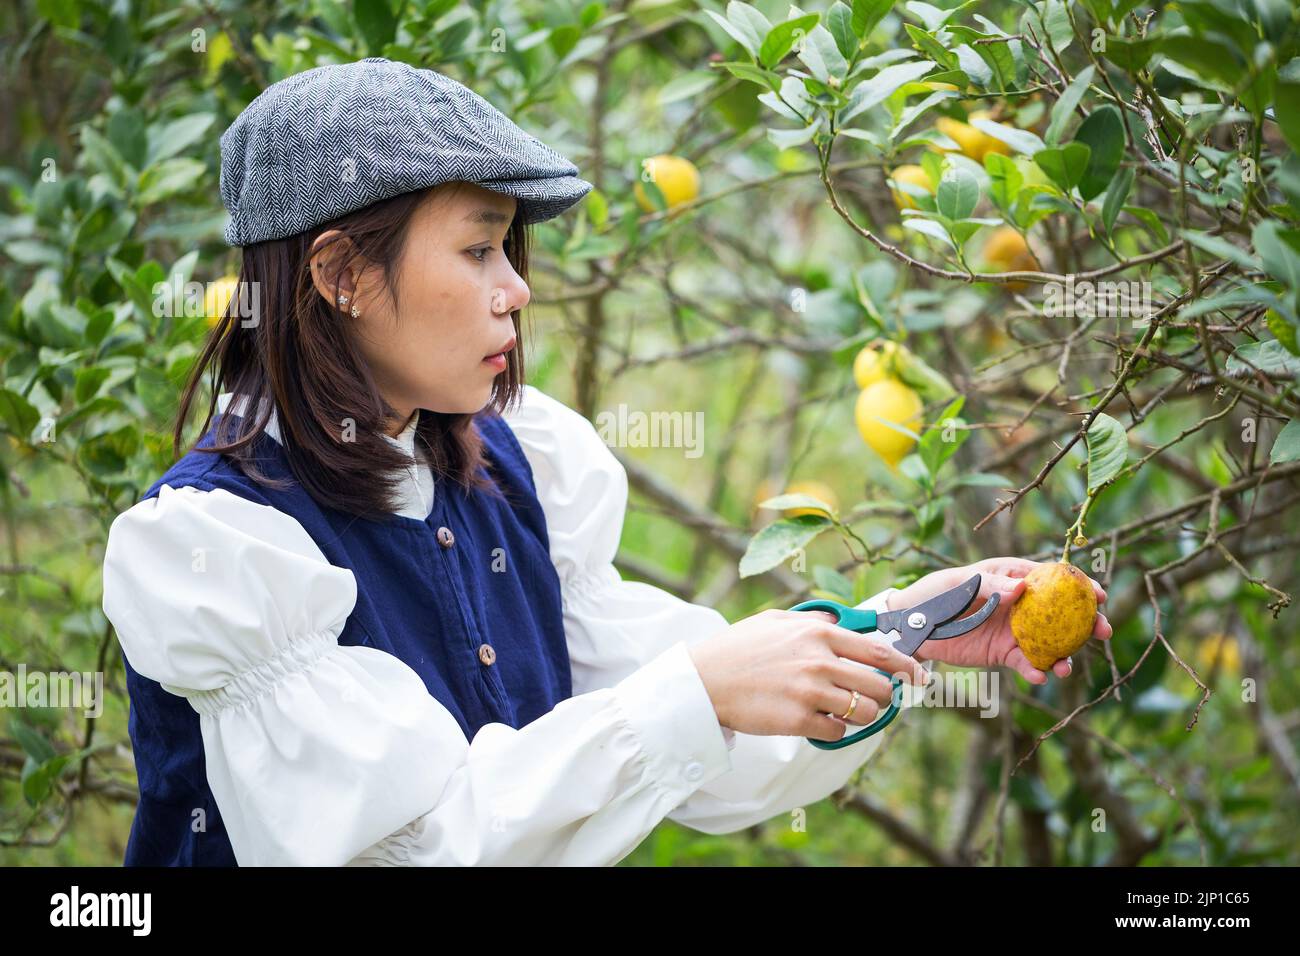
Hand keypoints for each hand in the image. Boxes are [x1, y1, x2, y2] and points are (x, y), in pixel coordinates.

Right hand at [688, 607, 929, 741]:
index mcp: (819, 634)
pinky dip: (833, 730)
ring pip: (866, 712)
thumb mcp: (776, 621)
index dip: (906, 666)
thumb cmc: (738, 649)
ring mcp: (811, 691)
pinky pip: (838, 731)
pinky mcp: (799, 720)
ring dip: (860, 715)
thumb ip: (812, 621)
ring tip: (842, 711)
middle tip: (872, 700)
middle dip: (882, 696)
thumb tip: (839, 622)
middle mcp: (820, 660)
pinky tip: (816, 722)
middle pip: (880, 685)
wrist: (704, 680)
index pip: (879, 650)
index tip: (919, 677)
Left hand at [886, 557, 1112, 683]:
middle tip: (1103, 632)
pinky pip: (1026, 663)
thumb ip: (991, 586)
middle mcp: (1022, 605)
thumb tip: (1022, 587)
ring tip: (1067, 667)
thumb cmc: (936, 592)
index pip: (1055, 579)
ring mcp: (1016, 631)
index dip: (1081, 586)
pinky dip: (1036, 671)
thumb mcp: (961, 583)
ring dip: (1066, 655)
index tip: (1099, 595)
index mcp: (1014, 578)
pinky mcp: (1005, 654)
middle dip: (1087, 623)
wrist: (913, 624)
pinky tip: (1039, 676)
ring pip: (1051, 643)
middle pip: (1064, 614)